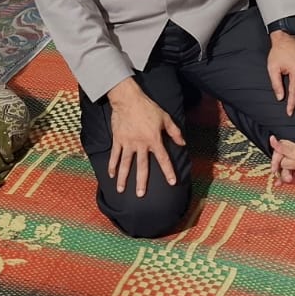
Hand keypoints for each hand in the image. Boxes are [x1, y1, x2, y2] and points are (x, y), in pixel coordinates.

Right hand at [106, 79, 185, 197]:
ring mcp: (128, 143)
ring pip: (125, 164)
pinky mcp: (118, 140)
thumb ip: (174, 132)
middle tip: (140, 195)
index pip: (163, 159)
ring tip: (121, 190)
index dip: (168, 171)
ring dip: (123, 178)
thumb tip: (183, 143)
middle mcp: (141, 144)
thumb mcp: (165, 118)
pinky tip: (111, 175)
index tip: (172, 183)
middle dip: (142, 182)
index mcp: (154, 140)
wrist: (128, 99)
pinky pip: (115, 155)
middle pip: (142, 167)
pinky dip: (112, 165)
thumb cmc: (148, 108)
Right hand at [269, 135, 294, 184]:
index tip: (279, 162)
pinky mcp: (288, 177)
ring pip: (281, 173)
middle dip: (291, 165)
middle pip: (279, 164)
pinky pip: (281, 180)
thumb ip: (281, 147)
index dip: (277, 159)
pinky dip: (279, 181)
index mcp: (284, 149)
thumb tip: (271, 138)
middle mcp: (284, 158)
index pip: (275, 154)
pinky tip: (278, 183)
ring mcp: (286, 168)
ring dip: (288, 175)